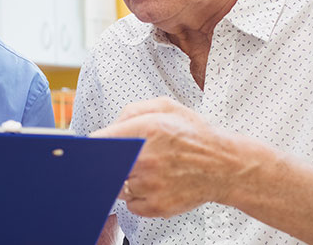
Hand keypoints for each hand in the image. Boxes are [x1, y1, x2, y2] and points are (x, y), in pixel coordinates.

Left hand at [92, 97, 258, 217]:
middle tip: (124, 157)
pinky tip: (154, 184)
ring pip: (117, 186)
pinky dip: (137, 196)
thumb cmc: (195, 135)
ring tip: (147, 169)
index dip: (91, 146)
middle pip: (105, 166)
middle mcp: (146, 158)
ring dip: (125, 179)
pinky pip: (131, 204)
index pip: (101, 140)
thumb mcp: (166, 107)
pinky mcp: (157, 206)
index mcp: (147, 129)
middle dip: (110, 162)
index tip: (87, 149)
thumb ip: (132, 110)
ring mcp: (151, 185)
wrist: (225, 166)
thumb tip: (110, 126)